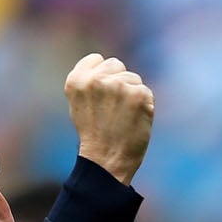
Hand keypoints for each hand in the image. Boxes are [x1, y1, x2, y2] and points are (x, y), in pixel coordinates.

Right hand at [65, 53, 153, 185]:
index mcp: (76, 80)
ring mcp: (118, 86)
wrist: (106, 162)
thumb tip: (108, 66)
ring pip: (133, 78)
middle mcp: (95, 79)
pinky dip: (143, 106)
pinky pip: (145, 91)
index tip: (99, 97)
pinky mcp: (138, 95)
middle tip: (110, 110)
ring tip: (120, 117)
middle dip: (117, 82)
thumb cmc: (93, 134)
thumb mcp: (80, 104)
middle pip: (116, 64)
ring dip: (130, 94)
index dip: (101, 76)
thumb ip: (89, 81)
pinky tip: (132, 121)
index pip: (96, 59)